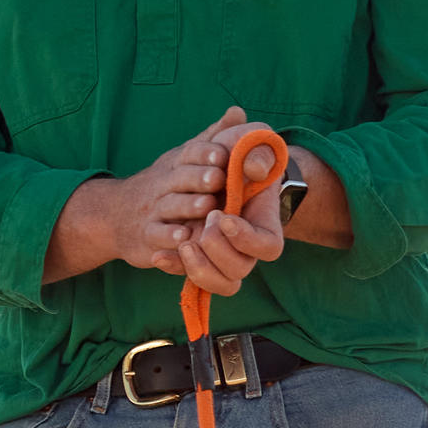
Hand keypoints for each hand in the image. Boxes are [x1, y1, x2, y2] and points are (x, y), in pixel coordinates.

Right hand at [45, 107, 245, 284]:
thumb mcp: (183, 158)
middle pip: (180, 178)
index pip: (189, 153)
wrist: (114, 215)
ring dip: (188, 206)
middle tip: (217, 178)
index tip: (222, 154)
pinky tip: (183, 237)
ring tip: (206, 206)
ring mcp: (153, 210)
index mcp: (175, 164)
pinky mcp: (147, 236)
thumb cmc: (164, 185)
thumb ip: (212, 138)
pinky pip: (156, 235)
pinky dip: (168, 237)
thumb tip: (237, 111)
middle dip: (198, 178)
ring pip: (170, 206)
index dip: (205, 153)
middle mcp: (163, 185)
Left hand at [167, 165, 292, 298]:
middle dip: (218, 248)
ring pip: (217, 282)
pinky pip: (188, 277)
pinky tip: (159, 255)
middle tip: (207, 220)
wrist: (212, 169)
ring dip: (199, 266)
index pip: (268, 248)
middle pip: (238, 270)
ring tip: (184, 241)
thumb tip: (255, 170)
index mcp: (264, 226)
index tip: (225, 218)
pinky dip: (173, 268)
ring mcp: (219, 256)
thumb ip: (259, 153)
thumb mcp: (252, 144)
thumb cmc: (239, 157)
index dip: (247, 239)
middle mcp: (244, 248)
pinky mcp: (196, 257)